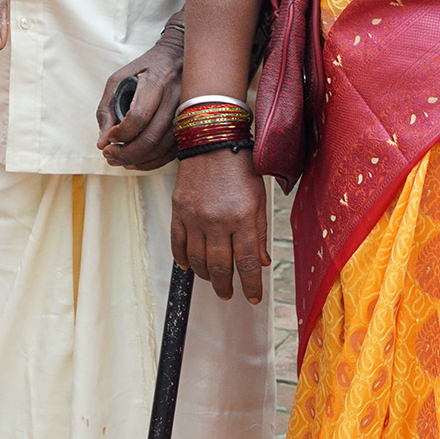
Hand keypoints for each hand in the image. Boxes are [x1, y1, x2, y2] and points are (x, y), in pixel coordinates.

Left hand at [96, 40, 181, 169]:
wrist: (178, 57)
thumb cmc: (145, 68)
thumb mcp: (119, 79)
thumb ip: (107, 109)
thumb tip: (102, 142)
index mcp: (155, 81)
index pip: (139, 116)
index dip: (121, 132)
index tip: (109, 137)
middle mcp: (174, 98)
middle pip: (150, 138)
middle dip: (125, 153)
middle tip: (109, 154)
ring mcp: (186, 113)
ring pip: (161, 149)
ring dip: (136, 160)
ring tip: (118, 159)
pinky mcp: (190, 125)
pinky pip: (171, 152)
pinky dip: (152, 161)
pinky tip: (136, 161)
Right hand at [170, 146, 268, 302]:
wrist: (212, 141)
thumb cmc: (240, 168)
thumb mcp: (259, 200)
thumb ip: (259, 233)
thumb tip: (261, 262)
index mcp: (243, 219)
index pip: (247, 264)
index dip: (251, 285)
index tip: (253, 297)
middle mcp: (218, 222)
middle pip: (220, 267)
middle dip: (226, 287)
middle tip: (228, 294)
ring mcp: (195, 217)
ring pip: (197, 260)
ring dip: (205, 276)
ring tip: (212, 280)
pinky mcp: (178, 211)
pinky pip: (178, 243)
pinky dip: (182, 259)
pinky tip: (188, 266)